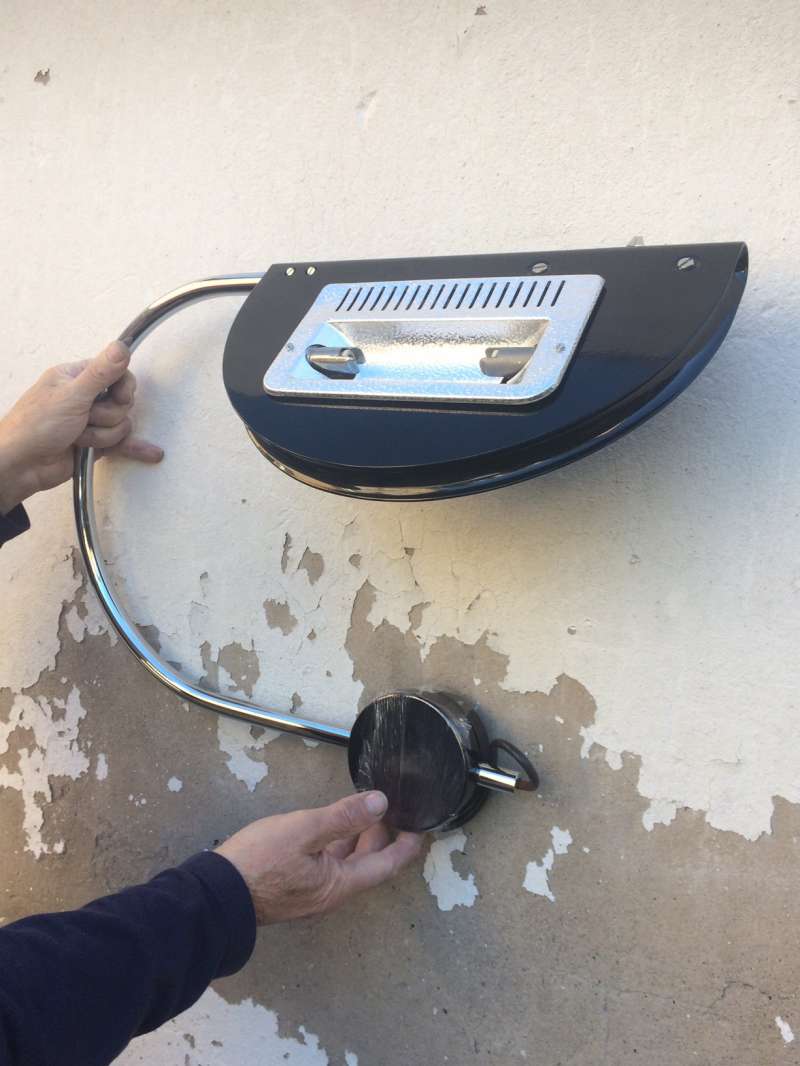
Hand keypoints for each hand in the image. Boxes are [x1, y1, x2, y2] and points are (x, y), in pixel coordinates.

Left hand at [0, 341, 162, 514]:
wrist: (21, 465)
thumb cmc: (36, 426)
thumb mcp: (71, 395)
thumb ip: (100, 372)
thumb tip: (122, 346)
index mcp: (76, 378)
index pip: (118, 374)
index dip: (122, 388)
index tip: (115, 397)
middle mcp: (85, 397)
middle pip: (122, 403)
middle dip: (107, 416)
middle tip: (85, 419)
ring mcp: (90, 422)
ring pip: (120, 425)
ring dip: (102, 436)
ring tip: (78, 439)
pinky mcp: (95, 444)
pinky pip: (122, 444)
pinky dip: (136, 448)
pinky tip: (153, 453)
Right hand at [216, 791, 423, 924]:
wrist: (216, 895)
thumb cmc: (259, 862)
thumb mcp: (304, 830)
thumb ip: (343, 817)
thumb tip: (381, 803)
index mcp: (339, 884)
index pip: (386, 865)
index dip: (406, 846)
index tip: (421, 828)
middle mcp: (330, 894)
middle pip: (367, 865)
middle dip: (382, 838)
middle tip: (392, 810)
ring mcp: (311, 894)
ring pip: (345, 865)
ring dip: (358, 840)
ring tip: (365, 812)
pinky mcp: (294, 889)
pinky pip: (327, 866)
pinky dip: (337, 845)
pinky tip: (330, 828)